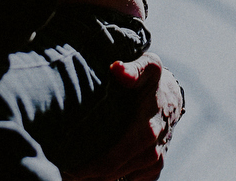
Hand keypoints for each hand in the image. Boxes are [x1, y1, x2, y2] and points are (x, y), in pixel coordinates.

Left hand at [62, 53, 182, 180]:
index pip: (113, 159)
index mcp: (147, 130)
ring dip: (97, 179)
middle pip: (112, 173)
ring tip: (72, 175)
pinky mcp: (154, 169)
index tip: (67, 167)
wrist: (172, 95)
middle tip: (63, 171)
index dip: (88, 168)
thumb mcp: (147, 67)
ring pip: (119, 179)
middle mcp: (153, 151)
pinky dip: (111, 179)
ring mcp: (155, 162)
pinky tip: (94, 175)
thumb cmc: (154, 80)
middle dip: (86, 176)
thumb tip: (117, 68)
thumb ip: (132, 70)